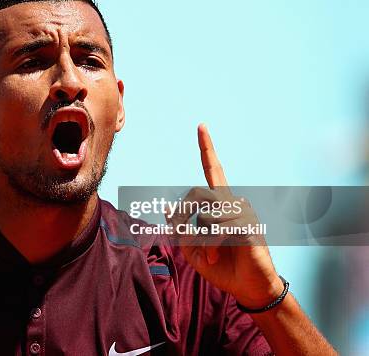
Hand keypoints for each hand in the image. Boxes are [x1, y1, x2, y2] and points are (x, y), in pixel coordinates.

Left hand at [170, 124, 282, 308]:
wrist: (247, 288)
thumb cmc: (222, 266)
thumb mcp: (192, 249)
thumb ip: (180, 230)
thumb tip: (166, 208)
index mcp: (221, 204)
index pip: (213, 170)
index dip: (207, 149)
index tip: (201, 126)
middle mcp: (234, 202)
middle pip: (197, 194)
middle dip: (184, 216)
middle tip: (187, 238)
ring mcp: (244, 213)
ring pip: (206, 216)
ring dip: (202, 240)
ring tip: (212, 253)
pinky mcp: (250, 227)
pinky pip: (220, 229)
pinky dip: (212, 246)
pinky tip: (219, 255)